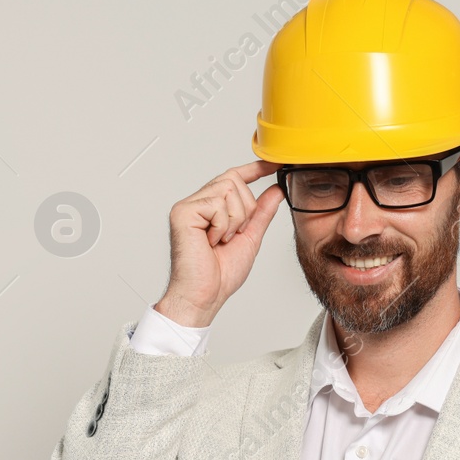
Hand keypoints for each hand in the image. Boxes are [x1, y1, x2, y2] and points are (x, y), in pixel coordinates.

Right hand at [157, 160, 283, 327]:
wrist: (204, 296)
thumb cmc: (219, 276)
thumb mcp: (250, 238)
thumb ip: (261, 213)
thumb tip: (276, 190)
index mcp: (211, 208)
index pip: (233, 178)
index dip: (254, 169)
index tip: (273, 163)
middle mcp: (198, 203)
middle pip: (233, 181)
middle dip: (245, 209)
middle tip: (233, 235)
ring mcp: (188, 206)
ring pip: (227, 189)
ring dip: (234, 219)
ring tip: (220, 240)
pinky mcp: (183, 212)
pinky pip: (216, 204)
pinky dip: (222, 225)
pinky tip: (211, 241)